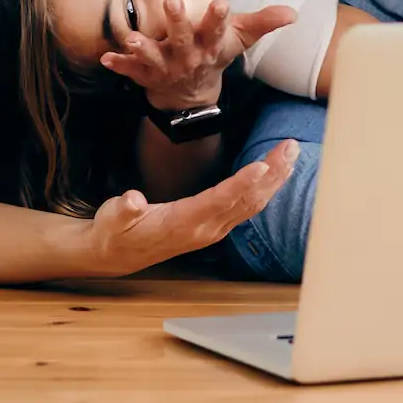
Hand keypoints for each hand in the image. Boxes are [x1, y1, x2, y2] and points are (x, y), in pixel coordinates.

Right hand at [82, 140, 298, 276]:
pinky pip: (247, 208)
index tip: (262, 166)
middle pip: (246, 199)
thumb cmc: (116, 231)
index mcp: (183, 223)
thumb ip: (123, 210)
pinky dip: (265, 189)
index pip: (218, 200)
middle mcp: (204, 228)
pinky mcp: (215, 227)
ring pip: (251, 204)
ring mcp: (213, 230)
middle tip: (291, 147)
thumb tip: (131, 199)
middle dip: (271, 174)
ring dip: (274, 180)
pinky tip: (276, 175)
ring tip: (291, 154)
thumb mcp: (112, 219)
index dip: (241, 184)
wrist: (118, 255)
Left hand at [100, 0, 295, 110]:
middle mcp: (188, 56)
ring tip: (133, 38)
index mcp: (210, 45)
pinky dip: (119, 65)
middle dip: (178, 23)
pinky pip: (130, 71)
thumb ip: (264, 23)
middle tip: (172, 2)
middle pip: (184, 39)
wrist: (190, 96)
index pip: (218, 30)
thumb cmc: (214, 56)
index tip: (221, 4)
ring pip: (154, 57)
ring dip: (143, 48)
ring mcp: (165, 66)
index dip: (219, 18)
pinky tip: (106, 59)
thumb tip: (294, 13)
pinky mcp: (145, 74)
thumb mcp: (239, 39)